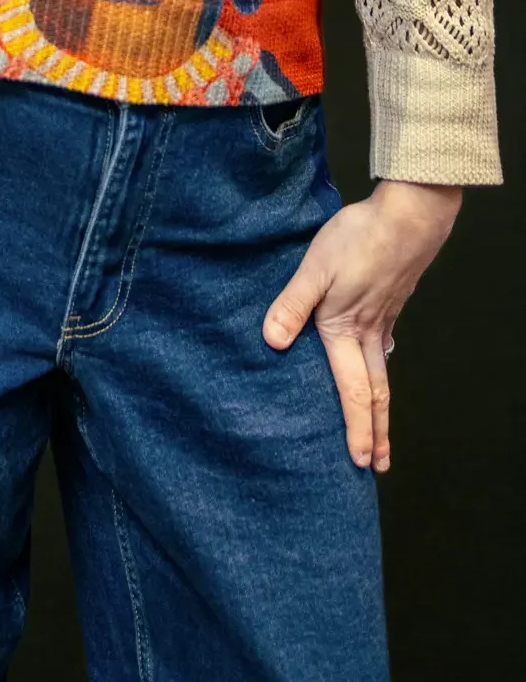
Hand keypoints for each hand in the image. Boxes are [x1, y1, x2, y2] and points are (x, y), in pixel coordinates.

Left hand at [263, 179, 460, 471]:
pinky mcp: (391, 301)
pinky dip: (382, 368)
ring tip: (379, 427)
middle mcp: (370, 333)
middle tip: (378, 465)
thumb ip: (292, 304)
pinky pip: (385, 347)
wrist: (409, 217)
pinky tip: (377, 361)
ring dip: (380, 406)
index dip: (356, 428)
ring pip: (383, 372)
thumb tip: (273, 342)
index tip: (359, 461)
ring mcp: (385, 319)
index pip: (354, 392)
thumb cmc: (359, 239)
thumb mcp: (315, 268)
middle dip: (375, 432)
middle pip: (376, 393)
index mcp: (347, 330)